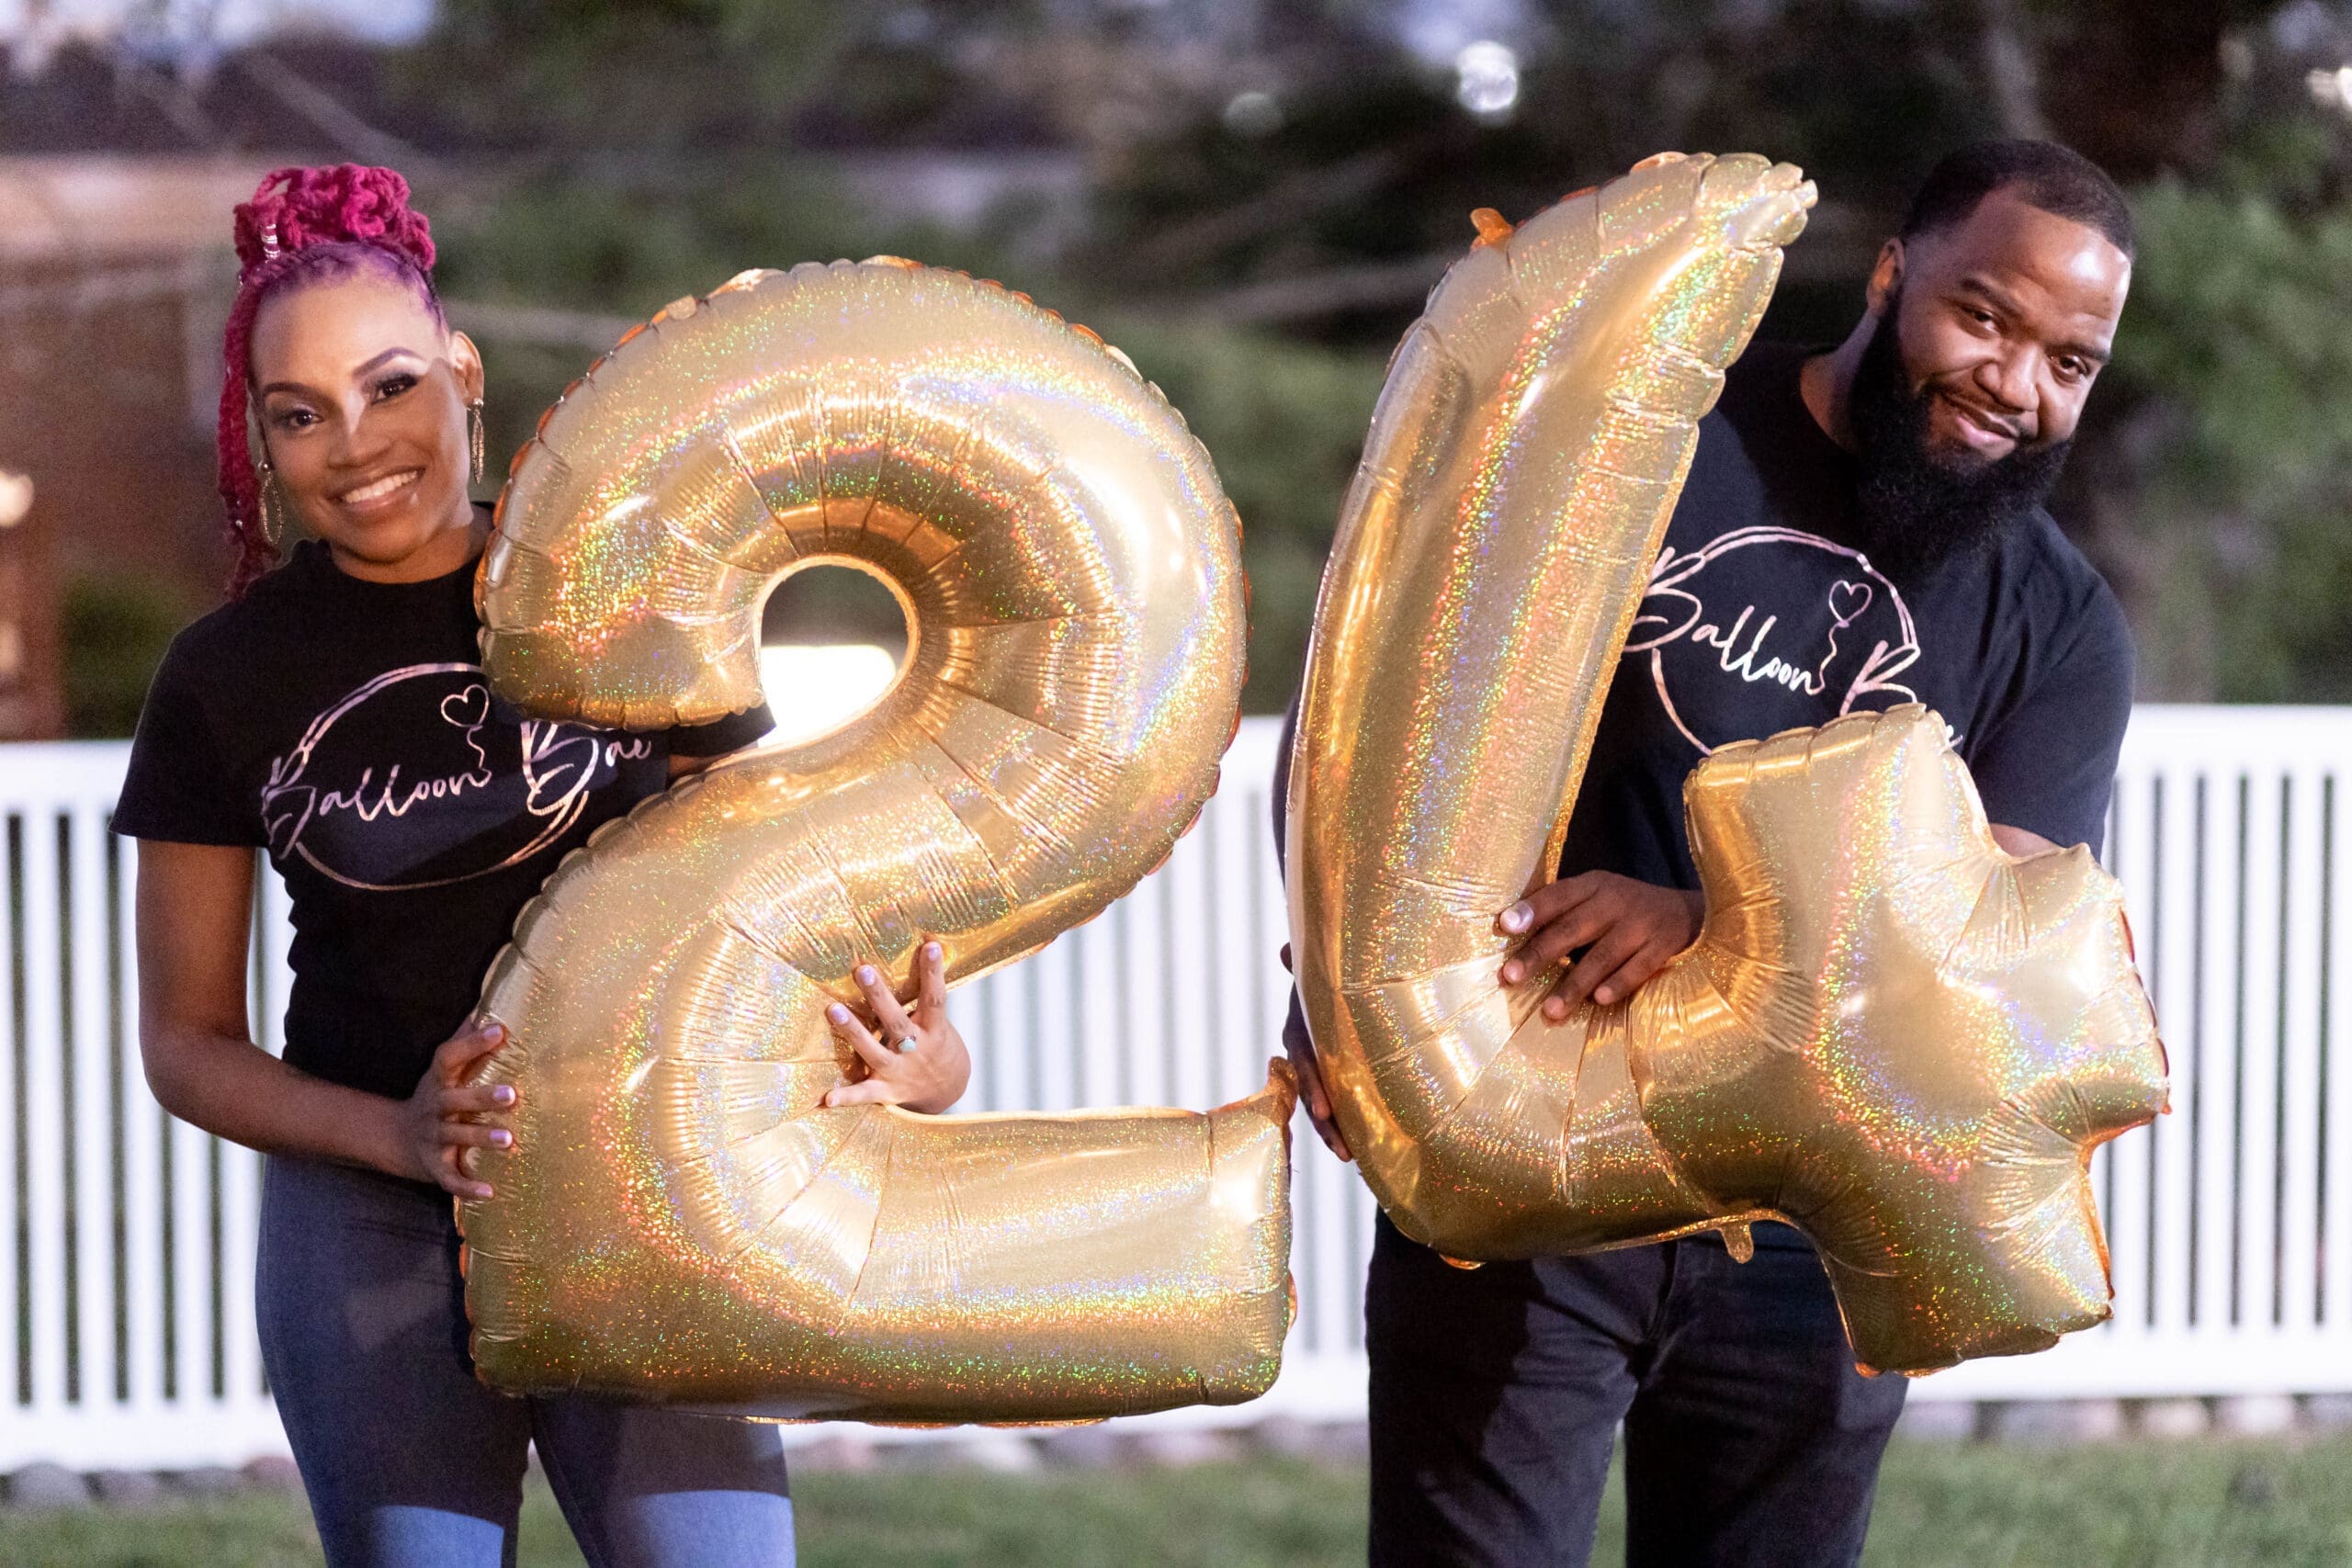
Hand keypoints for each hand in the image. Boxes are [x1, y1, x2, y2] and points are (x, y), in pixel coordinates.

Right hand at [395, 1019, 513, 1198]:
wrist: (394, 1138)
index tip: (501, 1030)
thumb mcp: (443, 1070)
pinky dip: (468, 1187)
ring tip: (509, 1141)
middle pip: (456, 1100)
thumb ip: (465, 1041)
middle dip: (483, 1098)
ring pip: (456, 1138)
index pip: (450, 1057)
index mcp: (440, 1080)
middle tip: (513, 1094)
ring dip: (481, 1139)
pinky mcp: (434, 1166)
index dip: (473, 1044)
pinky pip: (450, 1179)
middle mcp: (435, 1108)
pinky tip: (491, 1193)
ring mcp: (433, 1138)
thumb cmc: (435, 1096)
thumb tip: (489, 1005)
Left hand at [821, 942, 971, 1113]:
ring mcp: (900, 1071)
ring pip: (874, 1051)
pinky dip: (846, 1097)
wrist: (949, 1091)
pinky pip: (864, 1094)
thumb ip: (920, 1003)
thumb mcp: (939, 1024)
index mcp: (934, 1030)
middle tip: (862, 969)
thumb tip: (912, 959)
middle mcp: (916, 1050)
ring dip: (853, 1031)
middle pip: (896, 1022)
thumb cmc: (939, 1046)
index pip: (935, 999)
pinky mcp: (887, 1091)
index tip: (930, 946)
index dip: (933, 973)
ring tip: (833, 1010)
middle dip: (879, 996)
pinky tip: (827, 1099)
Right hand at [1279, 943, 1350, 1161]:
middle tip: (1343, 1149)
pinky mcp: (1332, 1078)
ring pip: (1321, 1107)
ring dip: (1334, 1132)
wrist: (1334, 982)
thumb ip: (1304, 963)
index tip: (1322, 1108)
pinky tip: (1361, 1148)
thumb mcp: (1317, 971)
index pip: (1304, 1062)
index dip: (1311, 1086)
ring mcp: (1318, 1070)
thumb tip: (1284, 950)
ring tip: (1350, 1156)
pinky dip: (1343, 1125)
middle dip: (1325, 1124)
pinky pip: (1335, 1105)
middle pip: (1312, 1094)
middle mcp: (1304, 1055)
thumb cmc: (1326, 976)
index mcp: (1300, 1031)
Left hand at [1497, 872, 1703, 1018]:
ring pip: (1602, 955)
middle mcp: (1615, 901)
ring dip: (1574, 984)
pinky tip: (1599, 1001)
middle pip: (1572, 928)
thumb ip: (1563, 910)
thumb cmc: (1625, 910)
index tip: (1504, 925)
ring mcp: (1641, 924)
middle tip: (1510, 975)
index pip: (1557, 895)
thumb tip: (1509, 931)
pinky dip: (1619, 984)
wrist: (1689, 913)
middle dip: (1539, 953)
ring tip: (1550, 1010)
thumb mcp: (1597, 897)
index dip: (1531, 909)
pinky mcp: (1663, 946)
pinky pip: (1638, 968)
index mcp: (1593, 885)